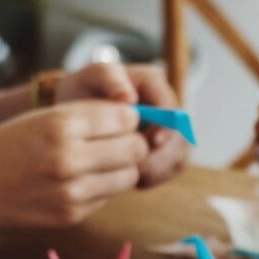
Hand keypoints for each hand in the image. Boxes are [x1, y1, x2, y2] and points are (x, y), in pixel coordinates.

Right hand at [0, 100, 147, 233]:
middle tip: (118, 142)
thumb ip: (85, 115)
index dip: (127, 117)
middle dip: (132, 143)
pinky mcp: (72, 215)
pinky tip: (79, 182)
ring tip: (100, 162)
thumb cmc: (6, 147)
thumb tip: (133, 116)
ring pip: (129, 175)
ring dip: (121, 168)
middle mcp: (69, 158)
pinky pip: (108, 196)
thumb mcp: (39, 117)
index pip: (126, 117)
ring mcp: (72, 191)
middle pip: (136, 148)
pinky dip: (102, 188)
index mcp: (59, 124)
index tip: (118, 121)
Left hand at [57, 62, 187, 187]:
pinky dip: (155, 177)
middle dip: (163, 155)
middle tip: (139, 169)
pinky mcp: (165, 152)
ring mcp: (169, 131)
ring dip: (159, 170)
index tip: (152, 141)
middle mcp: (166, 106)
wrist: (75, 116)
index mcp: (152, 83)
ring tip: (133, 177)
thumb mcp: (89, 78)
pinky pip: (171, 169)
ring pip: (180, 155)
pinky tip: (134, 180)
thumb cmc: (83, 93)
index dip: (168, 126)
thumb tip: (130, 98)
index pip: (172, 106)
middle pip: (182, 135)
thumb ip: (108, 77)